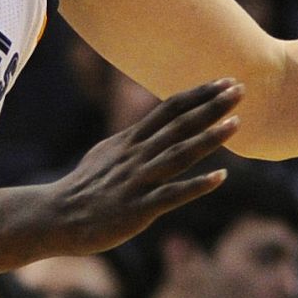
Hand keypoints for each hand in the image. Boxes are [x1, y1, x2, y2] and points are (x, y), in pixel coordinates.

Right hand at [48, 79, 240, 254]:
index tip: (224, 81)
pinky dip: (196, 185)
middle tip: (239, 88)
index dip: (198, 94)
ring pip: (179, 154)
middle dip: (211, 106)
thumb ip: (134, 139)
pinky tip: (220, 178)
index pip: (169, 109)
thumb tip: (152, 125)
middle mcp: (137, 155)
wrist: (58, 215)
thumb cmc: (86, 186)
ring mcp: (138, 180)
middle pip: (179, 125)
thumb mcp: (108, 152)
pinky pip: (172, 194)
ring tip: (236, 123)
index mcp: (131, 140)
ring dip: (208, 138)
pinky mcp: (138, 208)